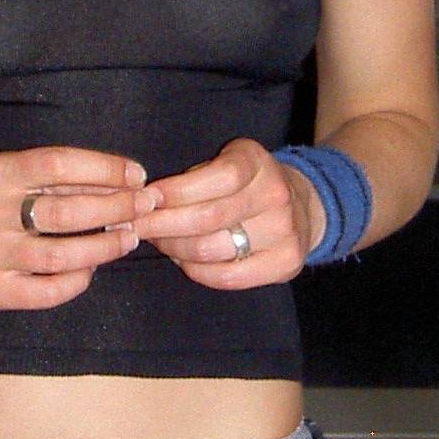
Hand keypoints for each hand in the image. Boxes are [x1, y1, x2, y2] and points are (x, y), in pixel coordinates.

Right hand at [0, 147, 155, 309]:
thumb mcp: (18, 174)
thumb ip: (64, 178)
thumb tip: (127, 182)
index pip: (58, 164)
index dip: (104, 168)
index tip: (138, 175)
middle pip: (65, 212)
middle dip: (116, 209)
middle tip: (145, 206)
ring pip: (62, 255)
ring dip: (105, 247)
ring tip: (129, 238)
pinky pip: (49, 291)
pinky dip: (79, 280)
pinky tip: (92, 268)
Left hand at [130, 137, 323, 288]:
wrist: (301, 207)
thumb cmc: (245, 184)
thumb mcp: (225, 163)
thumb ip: (193, 177)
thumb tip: (143, 202)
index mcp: (257, 162)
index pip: (216, 178)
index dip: (174, 191)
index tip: (145, 200)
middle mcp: (276, 195)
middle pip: (208, 218)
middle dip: (162, 225)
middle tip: (137, 227)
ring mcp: (285, 232)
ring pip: (212, 250)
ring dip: (174, 249)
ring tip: (160, 242)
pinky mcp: (286, 263)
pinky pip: (227, 276)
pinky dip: (196, 271)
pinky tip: (183, 260)